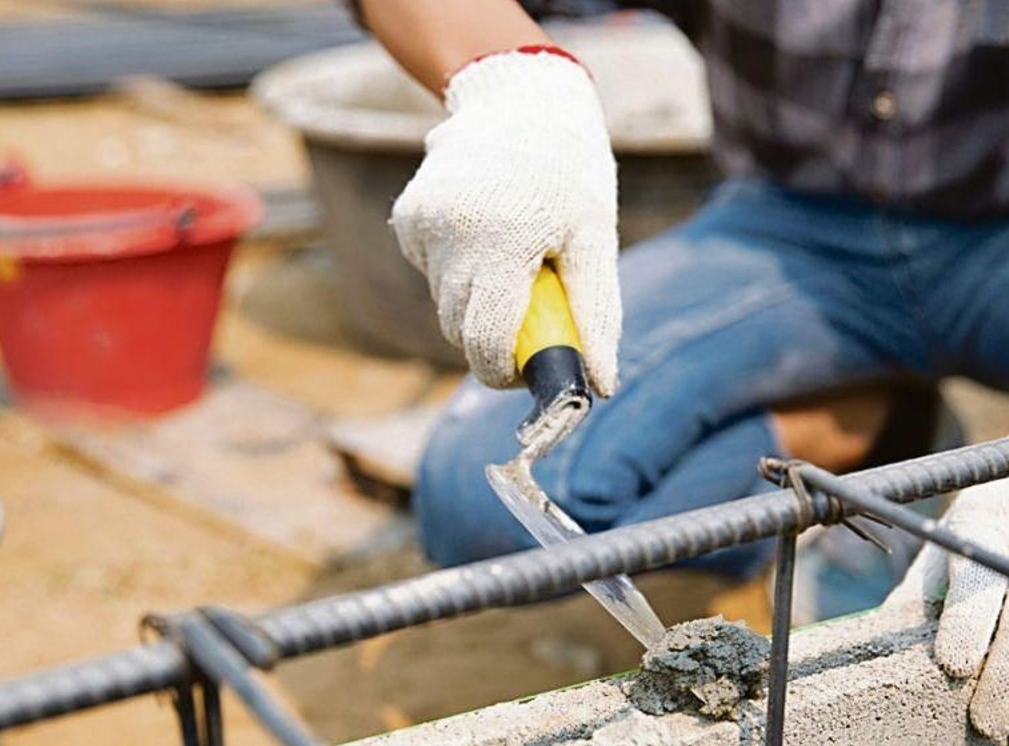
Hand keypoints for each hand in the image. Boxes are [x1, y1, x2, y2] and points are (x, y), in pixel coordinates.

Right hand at [390, 48, 620, 394]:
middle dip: (493, 340)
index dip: (504, 373)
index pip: (484, 343)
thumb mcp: (595, 238)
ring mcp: (421, 226)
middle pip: (459, 330)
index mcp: (499, 243)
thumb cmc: (570, 171)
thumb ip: (595, 313)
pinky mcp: (408, 218)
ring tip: (514, 262)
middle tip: (533, 316)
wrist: (520, 97)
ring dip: (477, 303)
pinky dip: (459, 271)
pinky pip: (432, 272)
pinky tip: (486, 235)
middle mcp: (449, 236)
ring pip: (444, 303)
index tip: (528, 372)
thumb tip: (600, 384)